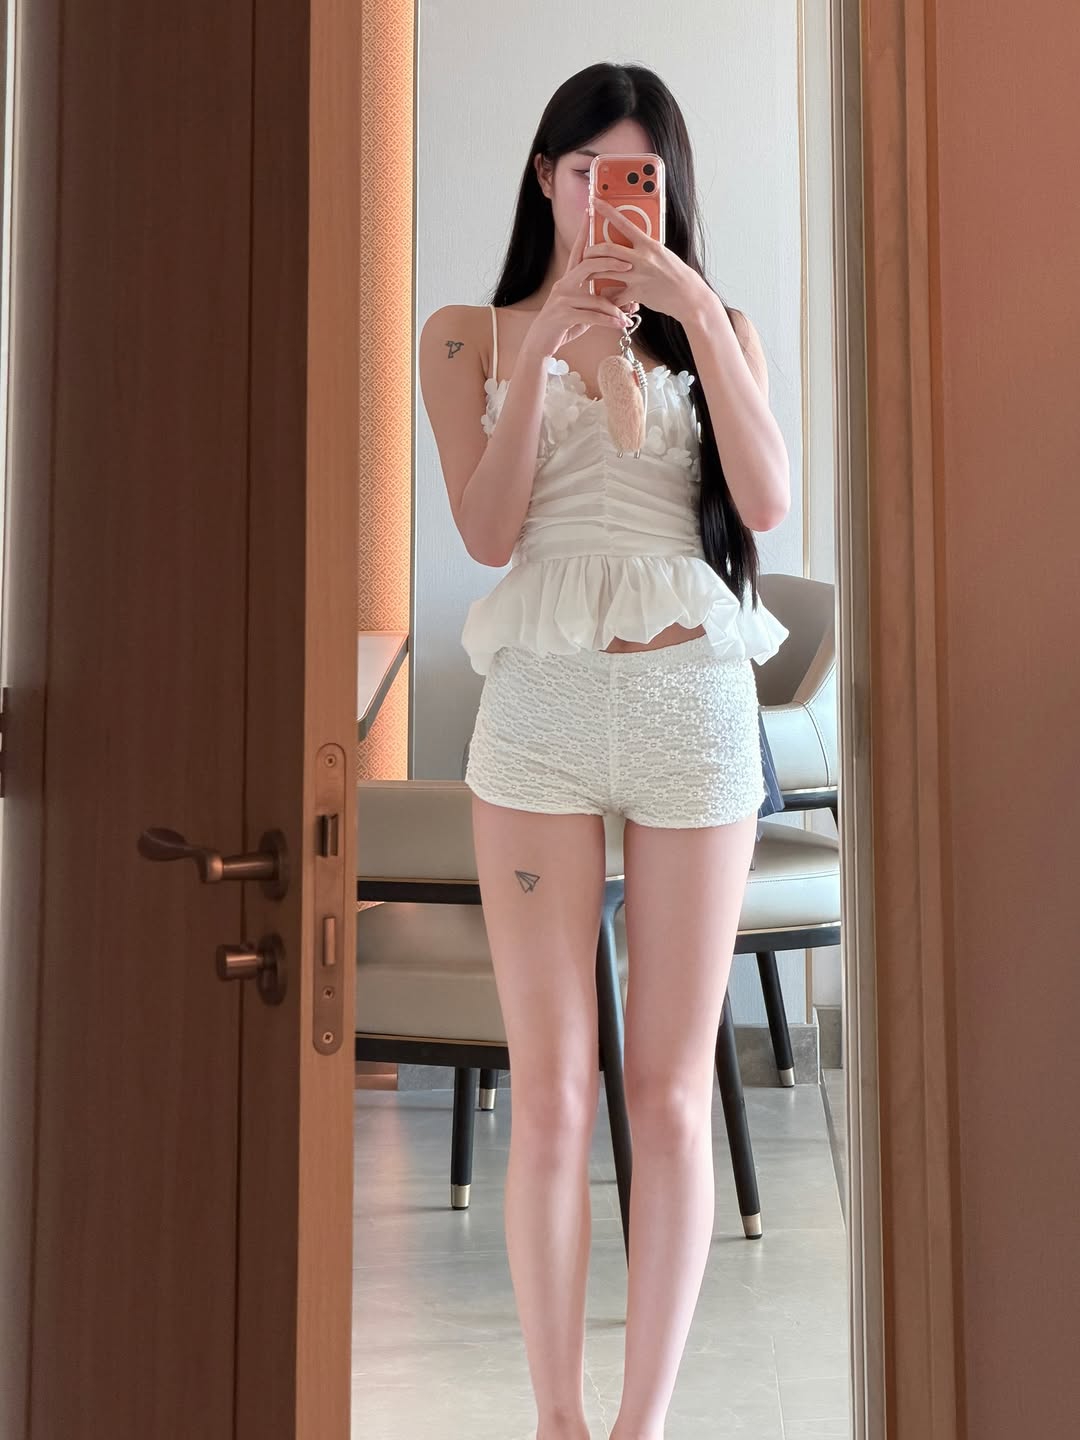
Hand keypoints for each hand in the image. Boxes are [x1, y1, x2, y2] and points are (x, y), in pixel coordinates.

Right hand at [522, 208, 640, 359]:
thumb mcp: (585, 311)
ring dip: (614, 307)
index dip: (584, 231)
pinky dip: (608, 321)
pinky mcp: (563, 316)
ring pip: (594, 297)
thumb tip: (630, 302)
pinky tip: (621, 325)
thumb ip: (603, 303)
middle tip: (629, 266)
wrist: (540, 344)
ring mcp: (562, 300)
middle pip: (588, 265)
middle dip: (610, 263)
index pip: (579, 251)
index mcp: (568, 279)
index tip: (591, 211)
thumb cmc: (564, 325)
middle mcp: (563, 285)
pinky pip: (591, 316)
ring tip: (628, 314)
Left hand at [586, 196, 709, 325]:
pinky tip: (602, 298)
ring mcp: (638, 275)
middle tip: (585, 253)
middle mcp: (642, 257)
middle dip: (591, 251)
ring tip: (585, 273)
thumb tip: (632, 240)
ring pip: (605, 270)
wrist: (688, 295)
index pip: (623, 223)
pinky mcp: (637, 293)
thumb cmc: (675, 273)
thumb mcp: (661, 253)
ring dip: (592, 272)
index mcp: (648, 243)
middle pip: (607, 249)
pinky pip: (615, 295)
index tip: (594, 202)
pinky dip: (607, 297)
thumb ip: (644, 247)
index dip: (607, 211)